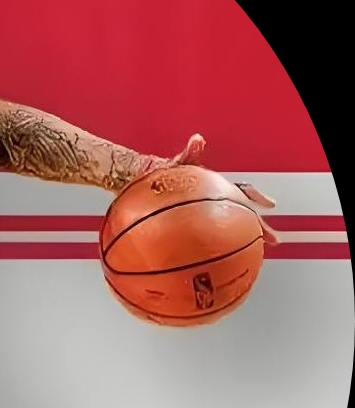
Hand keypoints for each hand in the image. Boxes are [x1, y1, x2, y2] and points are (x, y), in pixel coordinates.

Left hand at [143, 134, 279, 244]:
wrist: (135, 182)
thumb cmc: (156, 173)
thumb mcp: (174, 164)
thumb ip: (187, 155)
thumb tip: (197, 140)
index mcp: (213, 187)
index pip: (240, 190)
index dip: (256, 197)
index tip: (270, 206)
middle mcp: (211, 202)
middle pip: (240, 214)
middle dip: (257, 226)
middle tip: (271, 240)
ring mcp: (200, 215)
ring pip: (224, 229)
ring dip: (238, 242)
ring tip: (251, 257)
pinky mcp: (185, 227)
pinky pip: (199, 241)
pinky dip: (208, 253)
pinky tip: (209, 267)